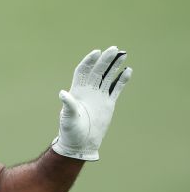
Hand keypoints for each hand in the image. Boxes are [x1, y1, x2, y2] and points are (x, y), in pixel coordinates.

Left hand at [52, 46, 132, 160]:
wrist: (80, 143)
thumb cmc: (70, 130)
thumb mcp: (68, 117)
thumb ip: (68, 105)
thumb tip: (63, 93)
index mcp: (77, 91)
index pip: (83, 71)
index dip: (89, 61)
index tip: (97, 52)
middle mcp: (88, 91)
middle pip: (97, 71)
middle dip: (105, 59)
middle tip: (114, 48)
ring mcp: (99, 96)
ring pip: (107, 77)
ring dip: (114, 66)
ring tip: (122, 54)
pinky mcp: (108, 104)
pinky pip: (115, 88)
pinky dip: (121, 80)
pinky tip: (128, 71)